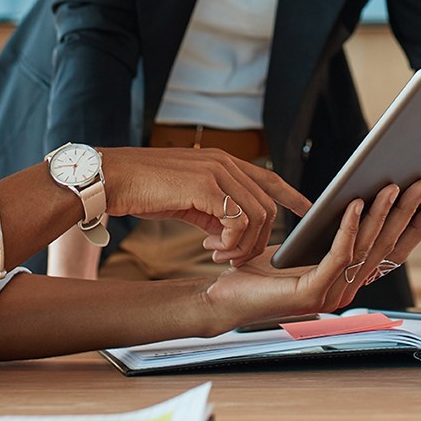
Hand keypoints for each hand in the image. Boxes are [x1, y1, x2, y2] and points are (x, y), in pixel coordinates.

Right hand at [99, 147, 311, 265]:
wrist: (112, 179)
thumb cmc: (143, 190)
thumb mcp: (187, 199)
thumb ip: (213, 210)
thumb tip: (230, 233)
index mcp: (222, 162)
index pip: (269, 178)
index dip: (291, 196)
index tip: (309, 211)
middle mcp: (225, 163)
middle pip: (267, 207)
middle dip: (257, 240)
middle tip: (231, 257)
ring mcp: (217, 172)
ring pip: (257, 216)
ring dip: (243, 245)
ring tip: (218, 255)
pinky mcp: (205, 186)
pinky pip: (238, 221)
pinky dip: (231, 242)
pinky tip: (210, 247)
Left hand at [200, 180, 420, 327]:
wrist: (226, 295)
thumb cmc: (261, 269)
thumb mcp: (305, 244)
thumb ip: (332, 232)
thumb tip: (359, 197)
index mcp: (349, 280)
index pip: (392, 252)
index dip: (415, 227)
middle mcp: (347, 291)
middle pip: (385, 247)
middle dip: (406, 213)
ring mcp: (331, 295)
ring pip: (364, 248)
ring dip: (381, 215)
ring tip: (391, 186)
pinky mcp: (311, 293)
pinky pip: (338, 255)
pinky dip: (349, 228)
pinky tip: (354, 204)